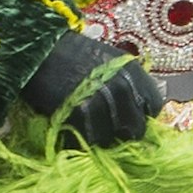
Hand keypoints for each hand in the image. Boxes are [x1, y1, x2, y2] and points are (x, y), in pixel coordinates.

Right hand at [22, 32, 161, 145]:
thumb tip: (140, 109)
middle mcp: (122, 89)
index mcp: (133, 72)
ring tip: (88, 127)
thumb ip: (129, 84)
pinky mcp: (78, 118)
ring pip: (112, 140)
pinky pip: (87, 141)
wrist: (38, 51)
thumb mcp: (110, 61)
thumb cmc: (72, 53)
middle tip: (108, 130)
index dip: (143, 115)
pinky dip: (81, 140)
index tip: (132, 119)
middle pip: (136, 128)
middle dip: (124, 132)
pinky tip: (73, 128)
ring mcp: (101, 105)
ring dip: (102, 138)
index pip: (155, 107)